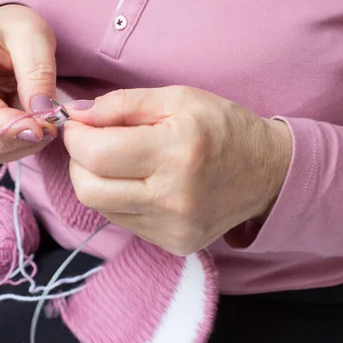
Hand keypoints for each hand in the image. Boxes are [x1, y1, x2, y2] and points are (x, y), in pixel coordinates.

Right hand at [0, 4, 57, 163]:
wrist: (7, 32)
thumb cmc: (18, 30)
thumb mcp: (33, 38)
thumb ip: (37, 75)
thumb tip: (40, 113)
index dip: (5, 125)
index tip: (40, 129)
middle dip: (7, 143)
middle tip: (45, 133)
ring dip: (14, 148)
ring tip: (44, 131)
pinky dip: (15, 148)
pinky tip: (34, 133)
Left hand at [63, 87, 291, 255]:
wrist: (267, 174)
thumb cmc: (222, 128)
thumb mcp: (177, 98)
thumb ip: (121, 104)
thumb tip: (76, 116)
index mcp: (176, 153)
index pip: (97, 155)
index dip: (75, 138)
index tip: (77, 125)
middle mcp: (174, 198)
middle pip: (89, 190)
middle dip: (78, 162)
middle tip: (90, 142)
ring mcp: (173, 228)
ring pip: (101, 207)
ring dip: (96, 180)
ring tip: (120, 161)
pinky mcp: (174, 244)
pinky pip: (122, 220)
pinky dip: (118, 198)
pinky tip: (139, 182)